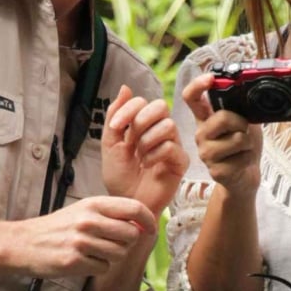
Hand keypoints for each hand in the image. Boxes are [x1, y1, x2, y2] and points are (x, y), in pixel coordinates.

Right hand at [13, 196, 153, 278]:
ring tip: (93, 251)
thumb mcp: (83, 210)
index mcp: (93, 204)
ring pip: (120, 254)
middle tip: (110, 243)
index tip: (151, 229)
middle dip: (126, 242)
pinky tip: (82, 260)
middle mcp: (89, 220)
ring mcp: (81, 241)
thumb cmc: (58, 227)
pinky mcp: (74, 261)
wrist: (24, 243)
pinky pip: (104, 268)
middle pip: (132, 235)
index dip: (149, 221)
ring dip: (111, 256)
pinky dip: (97, 267)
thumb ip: (111, 213)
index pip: (134, 208)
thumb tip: (144, 222)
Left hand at [102, 85, 187, 216]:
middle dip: (141, 121)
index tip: (116, 127)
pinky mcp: (180, 162)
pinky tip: (148, 166)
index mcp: (143, 124)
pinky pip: (172, 147)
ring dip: (147, 141)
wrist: (125, 202)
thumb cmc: (120, 176)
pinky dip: (155, 155)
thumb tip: (125, 88)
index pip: (142, 101)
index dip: (128, 109)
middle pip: (161, 106)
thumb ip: (115, 115)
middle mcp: (160, 131)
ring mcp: (172, 145)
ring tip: (140, 157)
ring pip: (168, 125)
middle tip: (131, 141)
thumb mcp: (110, 143)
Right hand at [181, 72, 262, 197]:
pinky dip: (249, 158)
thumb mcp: (244, 122)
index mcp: (205, 118)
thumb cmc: (244, 146)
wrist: (245, 176)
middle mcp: (201, 134)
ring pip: (237, 139)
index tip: (210, 78)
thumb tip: (249, 93)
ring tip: (244, 149)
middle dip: (242, 123)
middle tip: (245, 130)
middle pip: (222, 117)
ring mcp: (206, 153)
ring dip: (249, 143)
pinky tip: (242, 162)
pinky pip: (242, 157)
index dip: (198, 85)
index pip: (192, 97)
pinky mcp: (215, 170)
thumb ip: (241, 108)